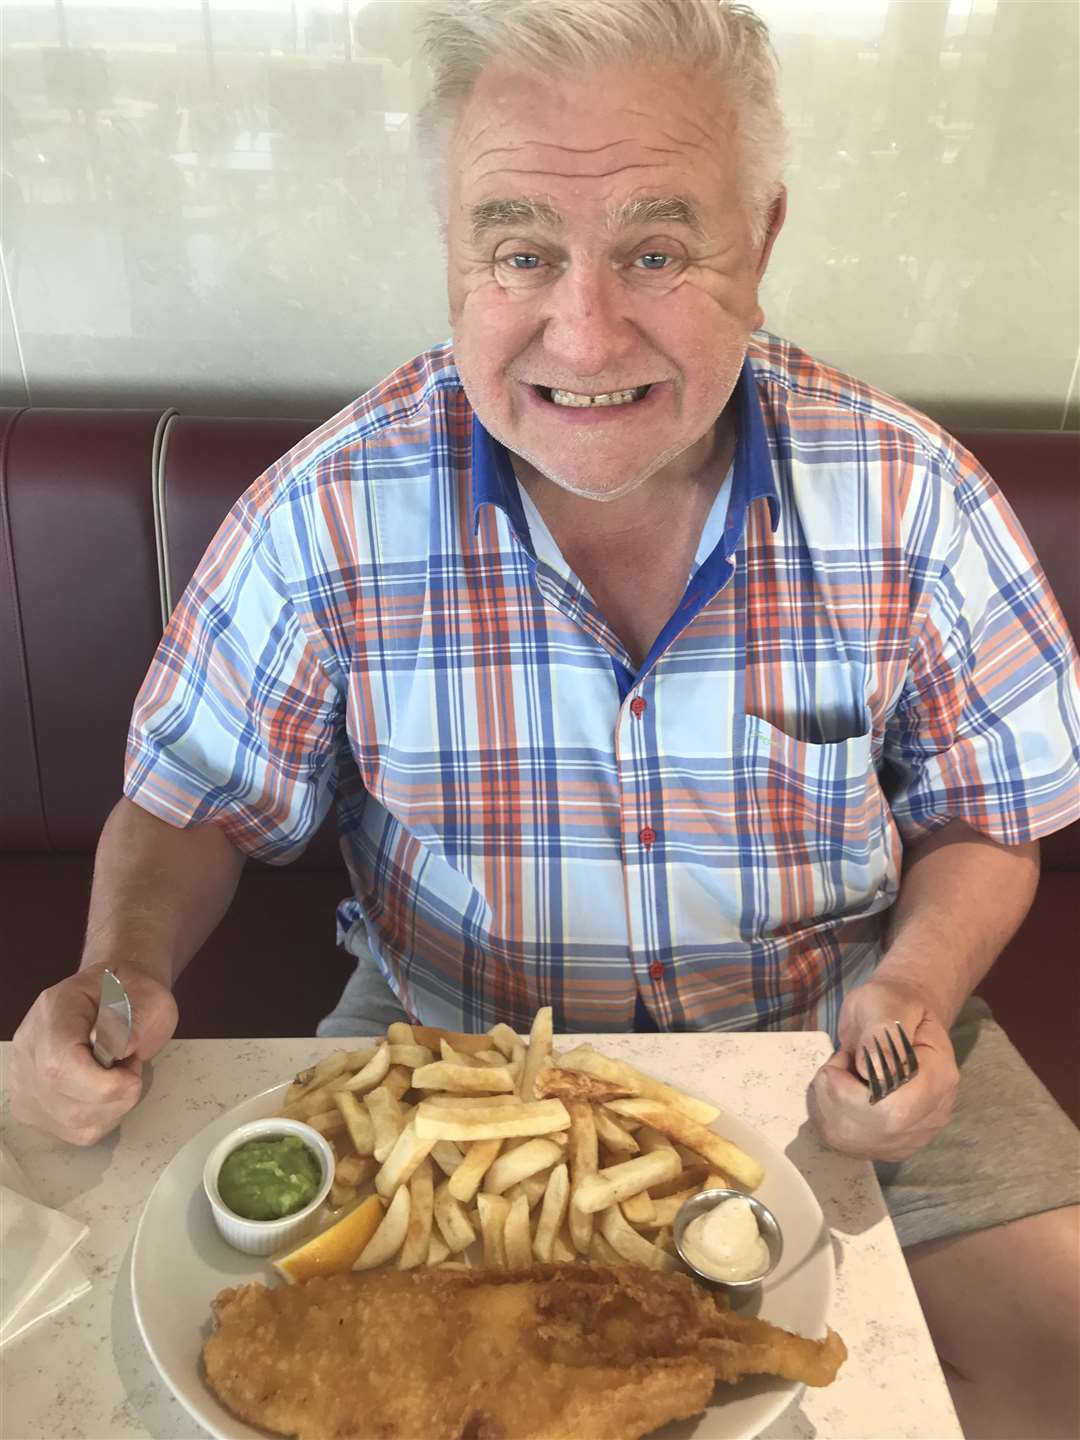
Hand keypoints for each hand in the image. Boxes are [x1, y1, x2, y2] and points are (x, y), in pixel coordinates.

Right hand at [9, 963, 177, 1144]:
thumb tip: (120, 1047)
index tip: (132, 1076)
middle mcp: (29, 1046)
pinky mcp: (32, 1106)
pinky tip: (105, 1092)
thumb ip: (138, 1019)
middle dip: (114, 1094)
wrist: (117, 998)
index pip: (59, 1063)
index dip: (100, 1084)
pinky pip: (73, 1132)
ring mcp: (24, 1078)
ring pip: (71, 1122)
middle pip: (62, 1098)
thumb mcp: (149, 996)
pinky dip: (103, 1119)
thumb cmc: (133, 996)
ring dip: (112, 1107)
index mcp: (54, 1009)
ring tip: (118, 1074)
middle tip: (130, 1067)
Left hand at [808, 978, 958, 1161]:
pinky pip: (844, 1143)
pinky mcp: (889, 1145)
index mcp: (939, 1078)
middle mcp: (932, 1116)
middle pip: (870, 1129)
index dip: (851, 1089)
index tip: (847, 1056)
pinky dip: (829, 1115)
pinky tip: (841, 1094)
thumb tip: (873, 1070)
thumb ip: (880, 1033)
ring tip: (844, 1076)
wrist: (902, 1018)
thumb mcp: (884, 1004)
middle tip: (843, 1062)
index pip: (892, 1109)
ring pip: (849, 1140)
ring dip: (829, 1103)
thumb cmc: (892, 1005)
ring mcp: (913, 1136)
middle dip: (836, 1093)